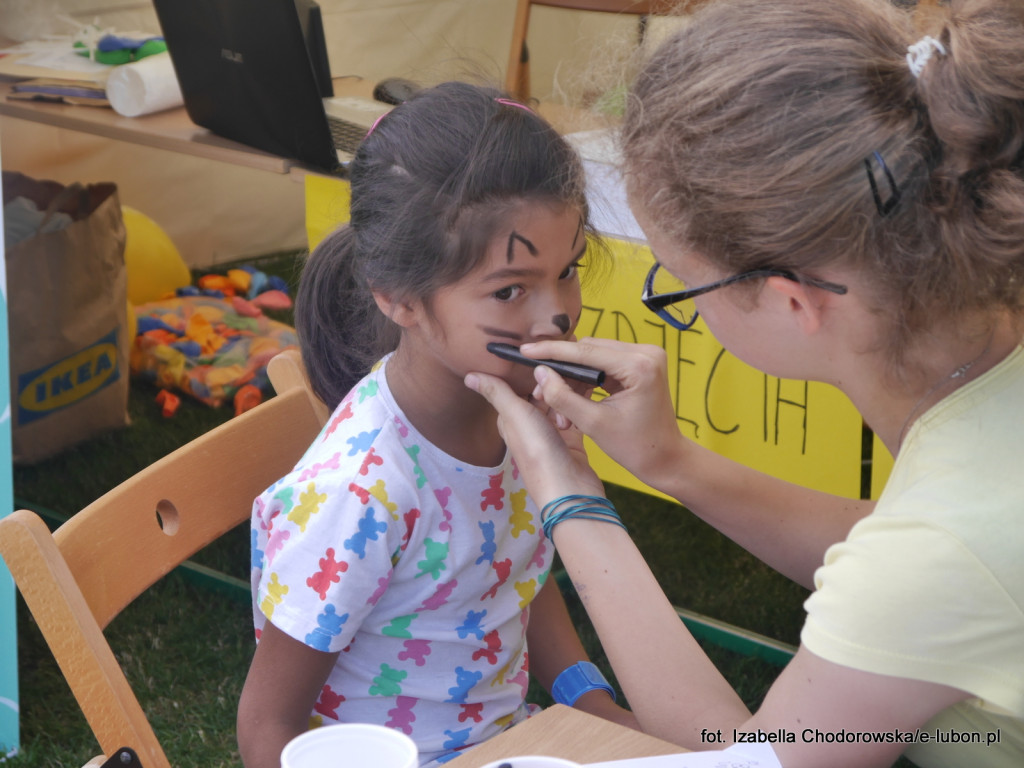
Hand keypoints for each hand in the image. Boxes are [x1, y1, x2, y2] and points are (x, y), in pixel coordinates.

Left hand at [464, 371, 602, 504]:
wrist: (570, 489)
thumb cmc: (538, 453)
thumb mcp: (515, 415)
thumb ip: (496, 392)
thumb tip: (468, 375)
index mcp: (511, 420)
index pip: (516, 388)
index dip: (527, 375)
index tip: (540, 362)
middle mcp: (530, 425)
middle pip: (541, 393)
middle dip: (551, 386)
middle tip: (560, 383)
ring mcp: (552, 433)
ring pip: (559, 402)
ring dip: (566, 398)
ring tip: (569, 405)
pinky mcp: (571, 439)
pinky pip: (574, 415)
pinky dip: (578, 408)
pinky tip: (583, 404)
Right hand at [517, 338, 687, 492]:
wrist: (665, 458)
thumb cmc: (635, 447)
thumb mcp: (593, 423)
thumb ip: (563, 396)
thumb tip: (540, 373)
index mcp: (639, 365)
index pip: (584, 352)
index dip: (551, 351)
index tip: (525, 350)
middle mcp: (646, 352)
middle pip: (588, 351)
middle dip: (561, 371)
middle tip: (540, 393)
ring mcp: (645, 356)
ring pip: (593, 356)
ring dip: (573, 378)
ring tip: (558, 406)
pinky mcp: (641, 363)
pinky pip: (604, 363)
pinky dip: (586, 380)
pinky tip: (574, 400)